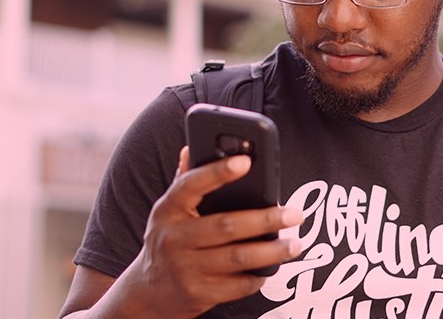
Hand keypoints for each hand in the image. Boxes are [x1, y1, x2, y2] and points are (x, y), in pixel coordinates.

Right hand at [115, 146, 302, 318]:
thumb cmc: (168, 240)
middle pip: (226, 226)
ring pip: (238, 257)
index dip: (218, 172)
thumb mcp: (168, 210)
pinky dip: (258, 277)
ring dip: (272, 251)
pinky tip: (272, 268)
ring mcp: (186, 269)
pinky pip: (237, 285)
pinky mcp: (198, 295)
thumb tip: (192, 147)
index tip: (246, 161)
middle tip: (295, 214)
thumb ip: (184, 180)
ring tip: (295, 244)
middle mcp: (174, 239)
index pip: (191, 185)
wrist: (147, 293)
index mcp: (168, 210)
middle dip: (265, 219)